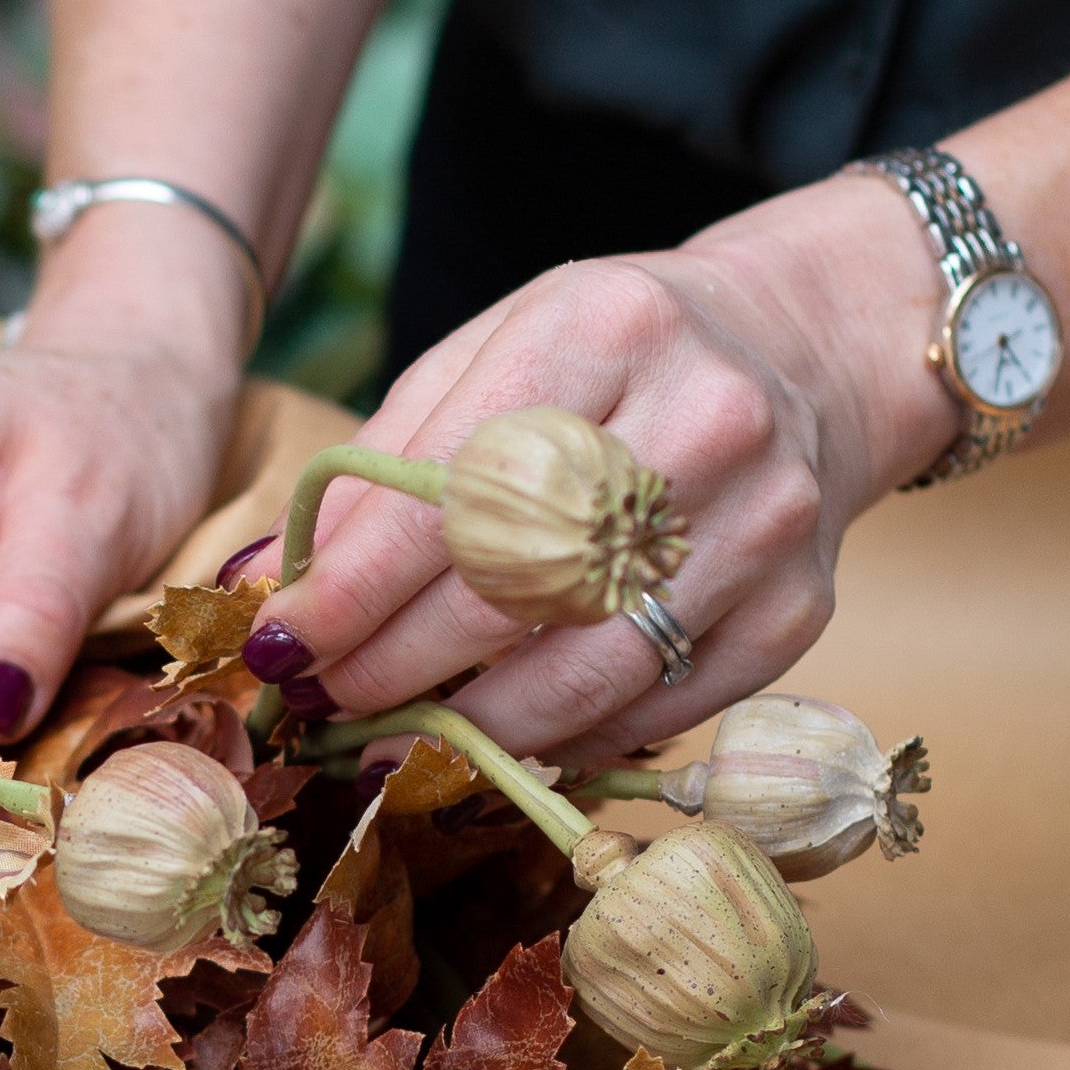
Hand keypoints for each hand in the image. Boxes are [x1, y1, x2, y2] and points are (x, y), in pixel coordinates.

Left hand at [243, 182, 955, 762]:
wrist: (802, 352)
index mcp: (606, 330)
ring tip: (396, 739)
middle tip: (324, 700)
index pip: (452, 488)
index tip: (282, 643)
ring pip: (588, 671)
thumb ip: (384, 461)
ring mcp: (765, 520)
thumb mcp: (497, 354)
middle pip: (512, 588)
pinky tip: (511, 733)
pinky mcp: (799, 606)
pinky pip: (659, 708)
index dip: (353, 586)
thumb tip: (268, 580)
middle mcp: (704, 420)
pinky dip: (571, 738)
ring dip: (473, 727)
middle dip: (393, 664)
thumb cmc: (616, 358)